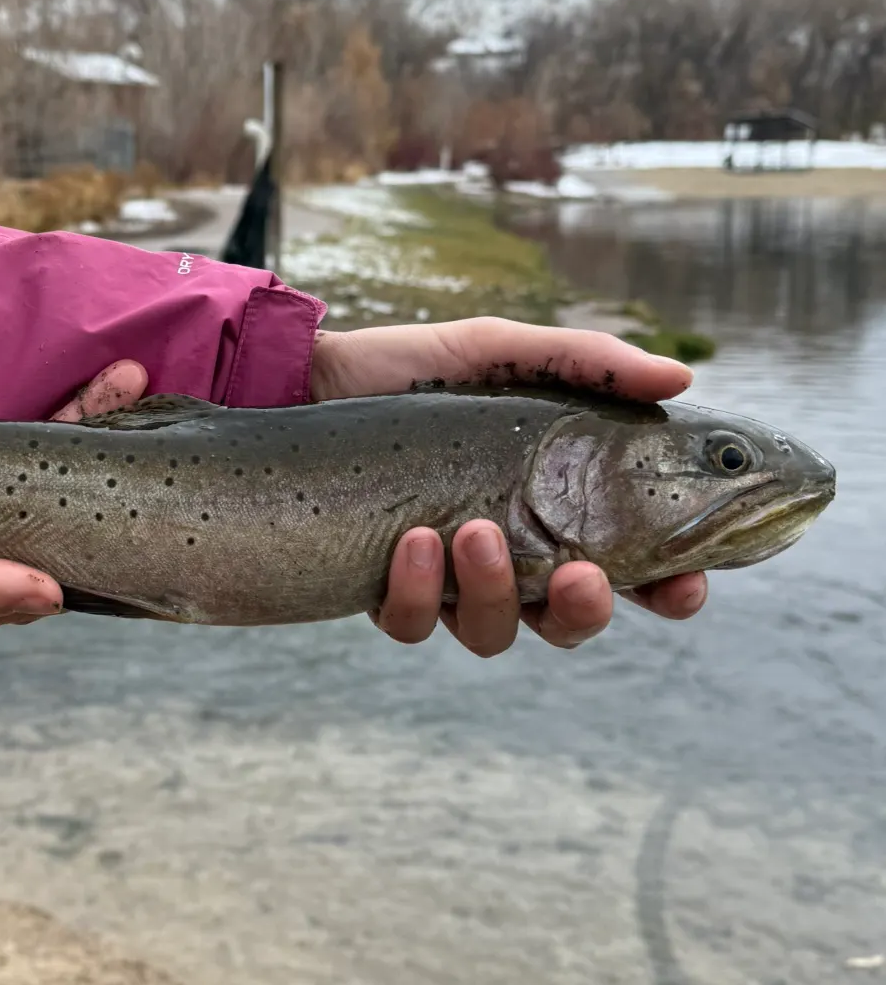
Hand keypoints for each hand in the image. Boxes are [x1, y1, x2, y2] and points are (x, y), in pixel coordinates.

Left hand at [310, 318, 707, 655]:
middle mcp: (507, 550)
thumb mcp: (496, 351)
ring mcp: (445, 576)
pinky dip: (420, 594)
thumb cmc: (405, 367)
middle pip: (569, 620)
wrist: (301, 379)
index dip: (667, 589)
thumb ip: (585, 362)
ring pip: (496, 633)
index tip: (682, 585)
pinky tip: (412, 543)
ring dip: (494, 593)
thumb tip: (679, 376)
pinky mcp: (383, 586)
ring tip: (471, 530)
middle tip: (581, 576)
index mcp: (550, 503)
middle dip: (585, 610)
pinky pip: (415, 624)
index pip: (631, 566)